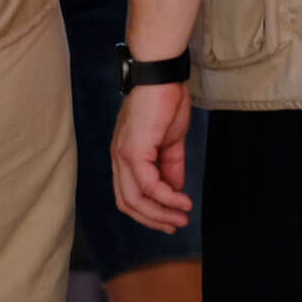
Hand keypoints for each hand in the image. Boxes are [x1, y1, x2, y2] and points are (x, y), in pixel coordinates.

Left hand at [109, 81, 195, 234]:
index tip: (171, 221)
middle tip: (176, 225)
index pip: (128, 195)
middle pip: (128, 203)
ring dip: (160, 213)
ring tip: (182, 217)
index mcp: (124, 156)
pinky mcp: (134, 150)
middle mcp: (118, 158)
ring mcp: (123, 155)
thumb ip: (171, 167)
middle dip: (153, 219)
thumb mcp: (170, 142)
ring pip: (135, 199)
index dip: (148, 213)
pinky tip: (182, 201)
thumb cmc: (164, 102)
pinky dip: (166, 197)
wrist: (162, 76)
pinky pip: (148, 184)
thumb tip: (175, 191)